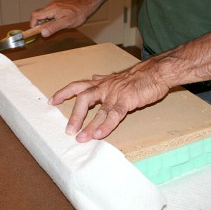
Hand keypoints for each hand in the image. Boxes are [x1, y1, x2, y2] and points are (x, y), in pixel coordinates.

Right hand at [30, 0, 96, 36]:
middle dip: (39, 24)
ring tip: (55, 28)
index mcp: (51, 9)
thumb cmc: (78, 13)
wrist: (87, 5)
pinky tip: (58, 24)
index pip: (35, 15)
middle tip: (46, 31)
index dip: (33, 24)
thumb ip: (53, 28)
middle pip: (38, 15)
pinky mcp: (57, 7)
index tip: (36, 32)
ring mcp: (54, 6)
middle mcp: (51, 6)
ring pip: (44, 15)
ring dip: (45, 23)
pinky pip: (49, 14)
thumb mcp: (66, 23)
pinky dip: (50, 20)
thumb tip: (43, 33)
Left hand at [49, 60, 169, 142]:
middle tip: (68, 130)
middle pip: (83, 98)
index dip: (64, 92)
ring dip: (88, 125)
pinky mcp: (127, 100)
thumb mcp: (118, 76)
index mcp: (103, 82)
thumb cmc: (140, 75)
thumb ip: (104, 79)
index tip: (52, 101)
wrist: (158, 71)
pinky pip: (114, 114)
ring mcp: (116, 93)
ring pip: (98, 110)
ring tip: (81, 138)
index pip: (78, 85)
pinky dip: (106, 125)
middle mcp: (105, 87)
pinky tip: (100, 135)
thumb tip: (93, 77)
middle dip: (74, 115)